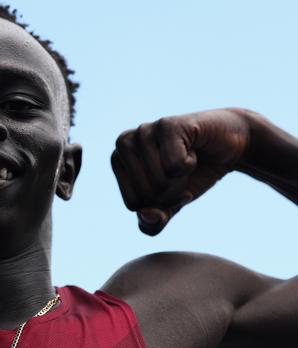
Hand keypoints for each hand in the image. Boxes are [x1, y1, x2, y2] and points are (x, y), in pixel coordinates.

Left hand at [111, 108, 250, 234]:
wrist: (230, 145)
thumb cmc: (193, 173)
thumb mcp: (171, 204)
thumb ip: (153, 222)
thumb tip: (146, 215)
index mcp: (117, 161)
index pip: (134, 204)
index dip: (160, 203)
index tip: (171, 185)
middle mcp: (124, 142)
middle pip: (146, 194)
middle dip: (172, 192)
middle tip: (181, 171)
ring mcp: (144, 130)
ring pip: (159, 181)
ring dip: (181, 178)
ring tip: (187, 159)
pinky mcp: (167, 125)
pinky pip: (174, 166)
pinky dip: (190, 165)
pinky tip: (193, 149)